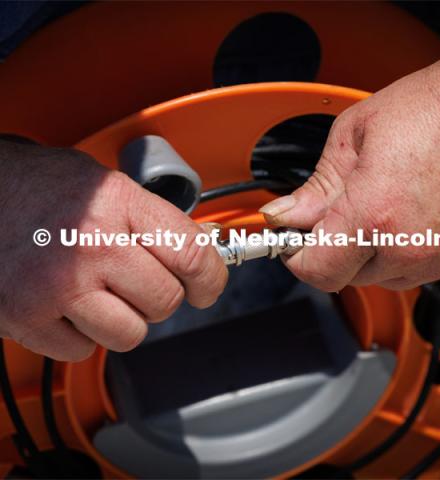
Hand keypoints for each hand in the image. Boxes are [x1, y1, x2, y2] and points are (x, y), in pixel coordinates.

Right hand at [0, 138, 226, 360]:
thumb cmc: (46, 188)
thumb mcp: (111, 186)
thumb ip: (156, 221)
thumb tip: (201, 253)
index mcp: (119, 205)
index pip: (192, 255)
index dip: (211, 278)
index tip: (207, 287)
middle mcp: (91, 245)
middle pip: (165, 301)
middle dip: (161, 296)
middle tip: (141, 281)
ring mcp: (58, 286)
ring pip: (130, 334)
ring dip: (124, 319)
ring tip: (102, 291)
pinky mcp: (27, 318)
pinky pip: (82, 351)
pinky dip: (82, 335)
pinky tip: (69, 305)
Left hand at [260, 28, 439, 291]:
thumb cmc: (432, 109)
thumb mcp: (352, 138)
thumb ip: (314, 188)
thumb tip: (284, 214)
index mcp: (375, 215)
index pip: (317, 271)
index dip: (297, 257)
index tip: (294, 242)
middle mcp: (411, 246)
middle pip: (346, 276)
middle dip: (333, 250)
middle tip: (338, 213)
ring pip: (382, 276)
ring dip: (370, 250)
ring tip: (382, 205)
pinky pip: (418, 268)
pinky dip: (404, 249)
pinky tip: (410, 214)